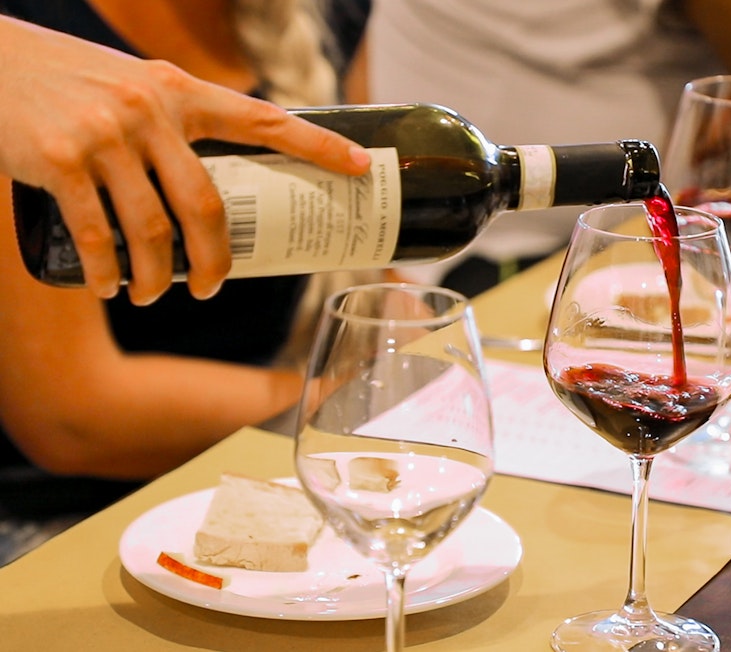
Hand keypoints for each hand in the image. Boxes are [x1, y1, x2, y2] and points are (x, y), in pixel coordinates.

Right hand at [0, 16, 369, 304]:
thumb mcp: (137, 85)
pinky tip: (109, 287)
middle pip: (207, 204)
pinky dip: (107, 271)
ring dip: (157, 277)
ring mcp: (106, 136)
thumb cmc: (73, 82)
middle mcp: (151, 111)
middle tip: (215, 288)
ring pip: (152, 230)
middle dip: (217, 260)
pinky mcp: (60, 161)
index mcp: (181, 91)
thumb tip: (224, 176)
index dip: (318, 147)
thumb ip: (178, 121)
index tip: (362, 168)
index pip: (264, 121)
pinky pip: (96, 234)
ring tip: (152, 294)